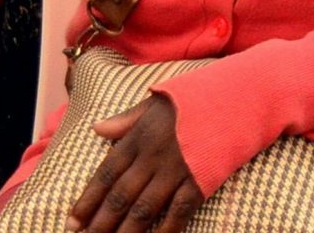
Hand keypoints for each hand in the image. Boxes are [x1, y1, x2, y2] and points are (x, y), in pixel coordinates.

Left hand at [70, 94, 201, 232]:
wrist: (241, 94)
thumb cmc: (198, 96)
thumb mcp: (157, 100)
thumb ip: (126, 119)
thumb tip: (97, 129)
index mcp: (140, 136)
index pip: (105, 174)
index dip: (87, 201)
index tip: (72, 221)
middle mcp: (154, 156)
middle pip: (120, 197)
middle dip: (100, 224)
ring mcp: (178, 169)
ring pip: (144, 209)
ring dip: (126, 232)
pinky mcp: (202, 179)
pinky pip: (179, 211)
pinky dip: (166, 230)